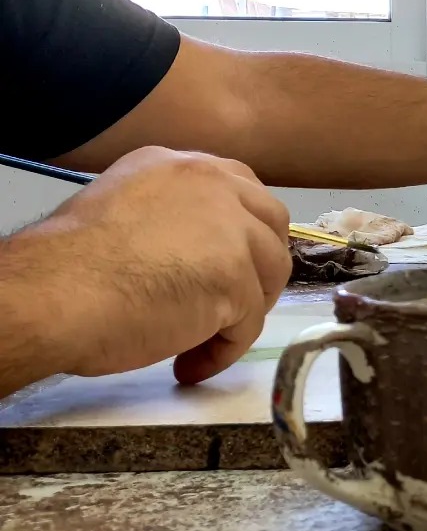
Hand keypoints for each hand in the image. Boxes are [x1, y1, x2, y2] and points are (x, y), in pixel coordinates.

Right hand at [10, 147, 293, 386]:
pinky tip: (189, 365)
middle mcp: (213, 184)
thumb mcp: (122, 211)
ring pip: (268, 274)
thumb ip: (166, 218)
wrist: (54, 293)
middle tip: (227, 305)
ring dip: (243, 312)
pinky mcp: (236, 278)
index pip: (241, 189)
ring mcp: (231, 229)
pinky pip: (246, 325)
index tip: (226, 265)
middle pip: (269, 225)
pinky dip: (222, 351)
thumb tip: (187, 250)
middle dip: (258, 267)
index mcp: (180, 165)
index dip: (242, 232)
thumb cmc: (67, 263)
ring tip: (200, 341)